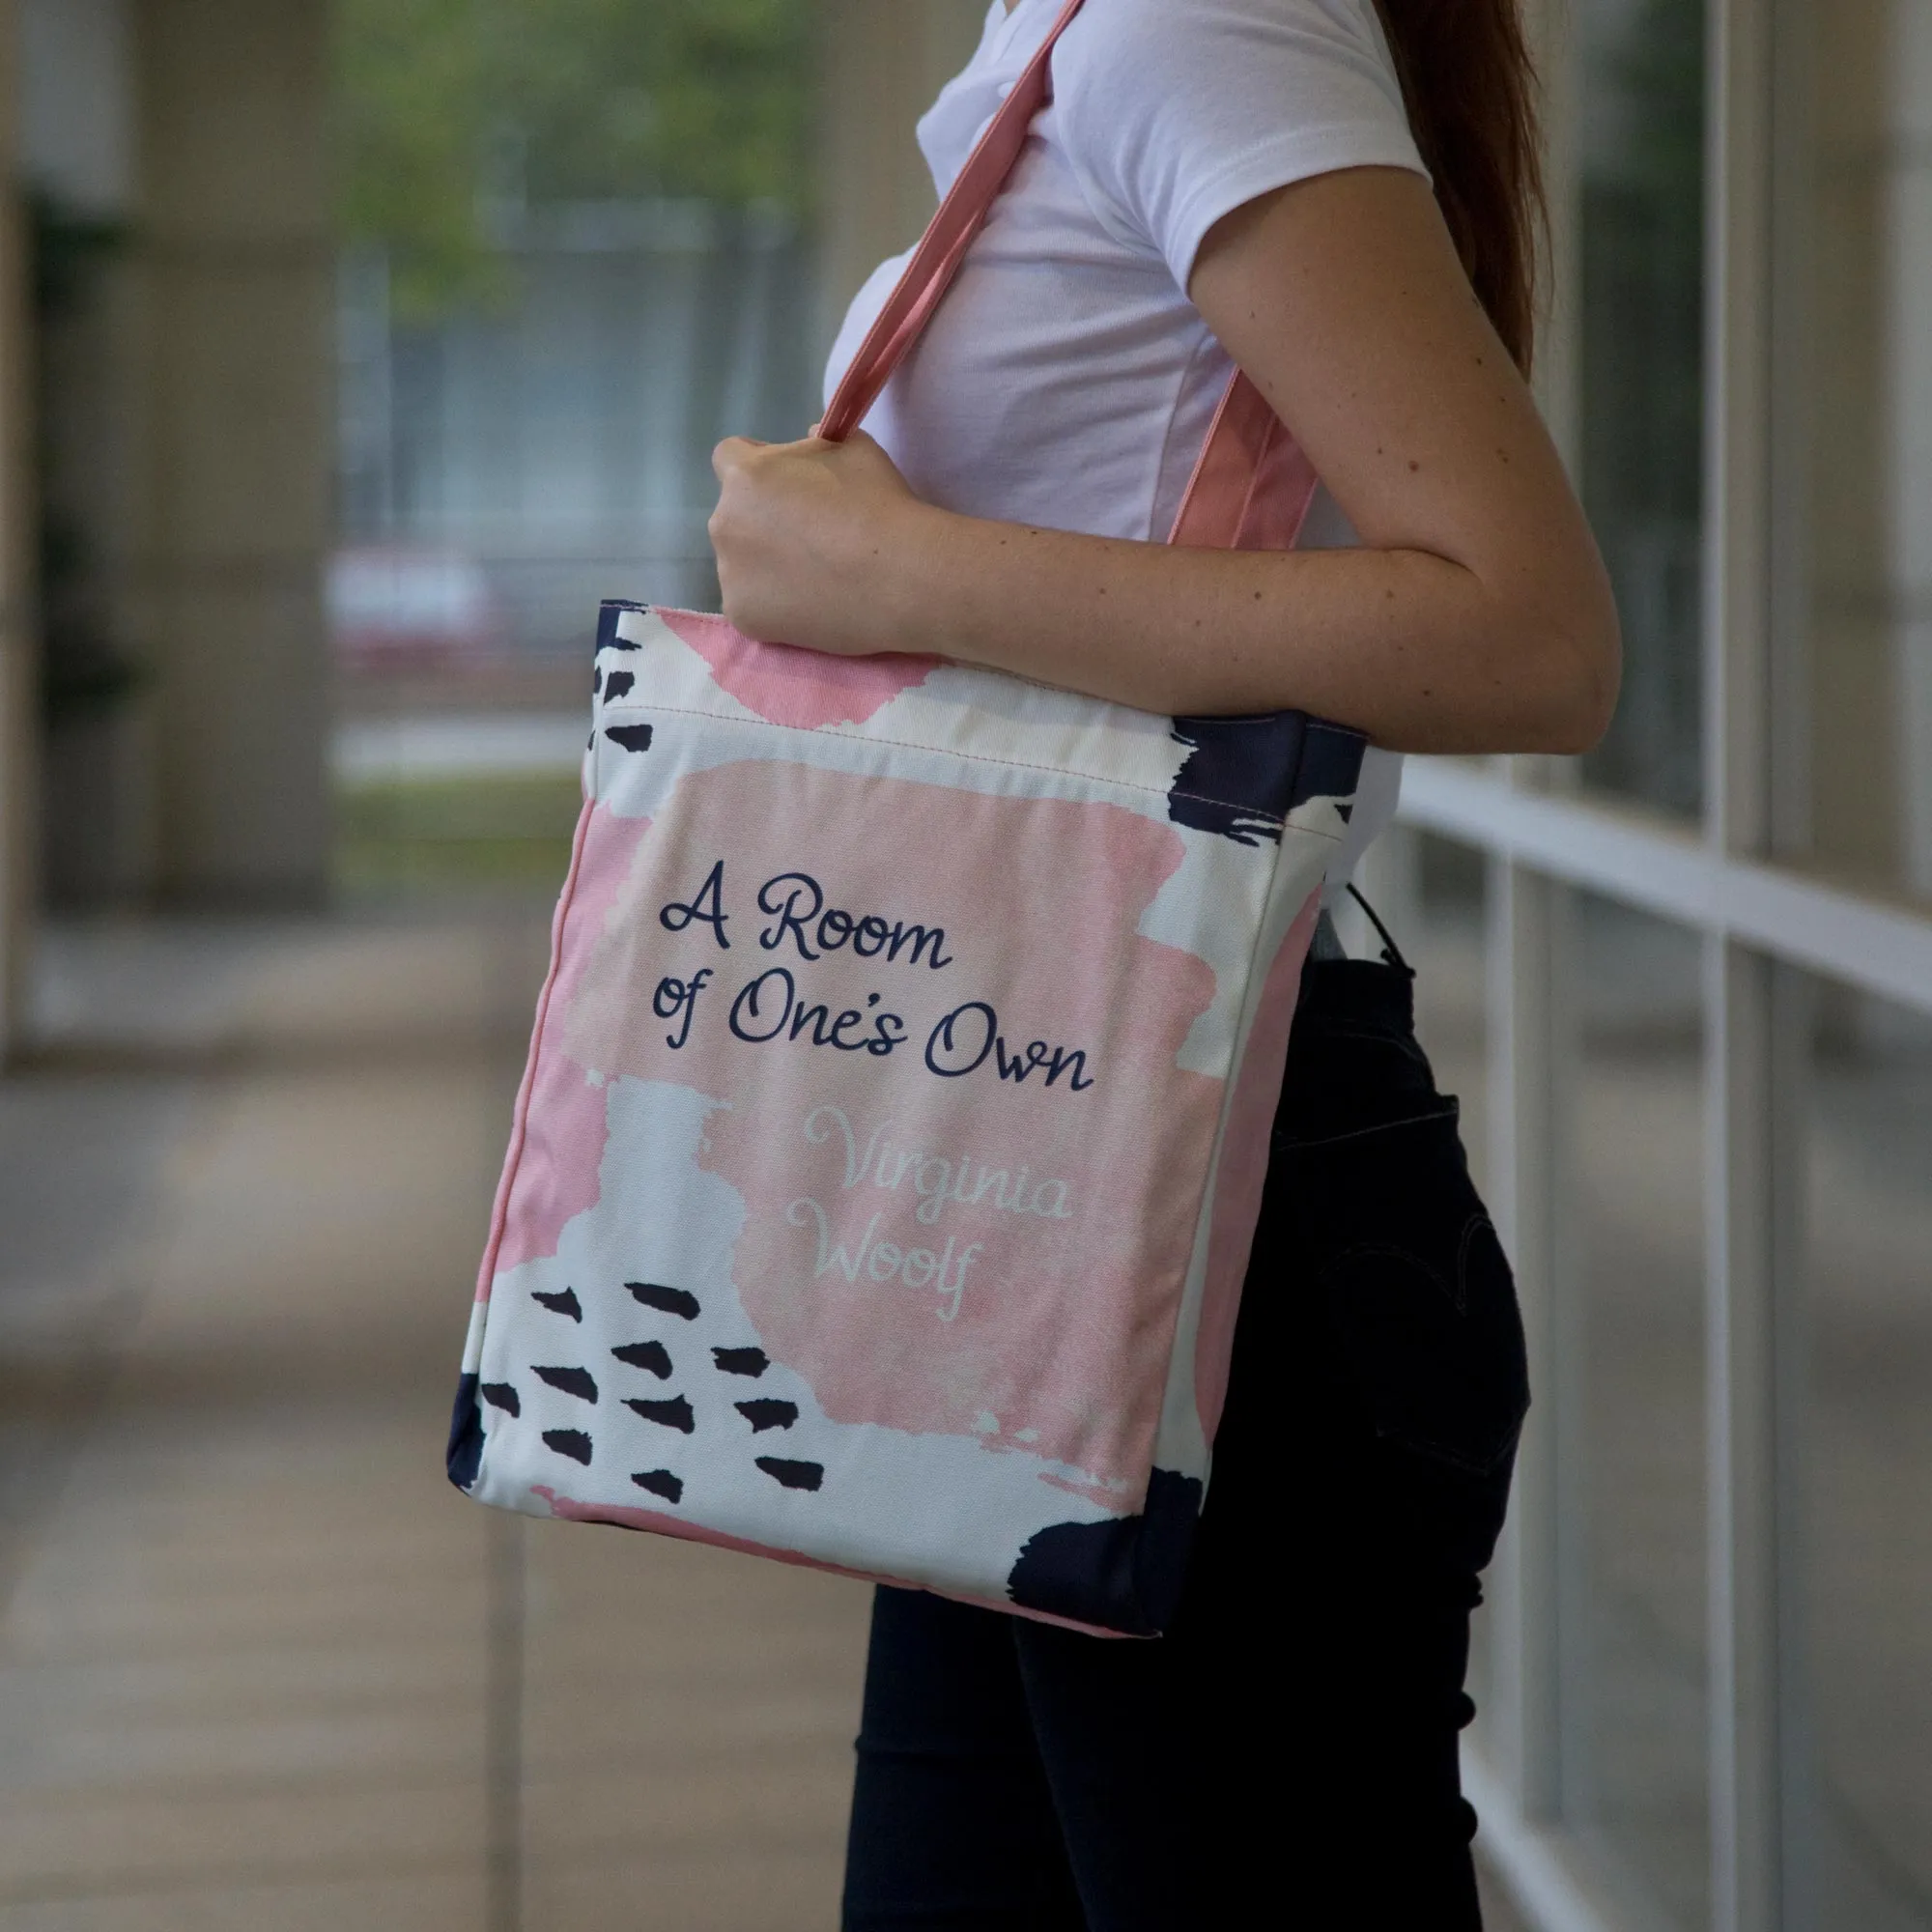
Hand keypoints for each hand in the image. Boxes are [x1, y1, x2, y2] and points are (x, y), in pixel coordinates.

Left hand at [708, 430, 921, 653]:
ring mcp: (729, 574)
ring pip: (740, 562)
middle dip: (762, 520)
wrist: (899, 577)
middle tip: (810, 538)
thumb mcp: (852, 447)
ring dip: (765, 563)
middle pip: (734, 515)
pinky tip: (810, 604)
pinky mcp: (741, 615)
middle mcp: (724, 522)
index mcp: (744, 475)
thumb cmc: (877, 503)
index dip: (760, 469)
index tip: (789, 487)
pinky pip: (750, 603)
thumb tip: (808, 442)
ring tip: (814, 576)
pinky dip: (773, 604)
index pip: (729, 459)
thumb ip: (818, 440)